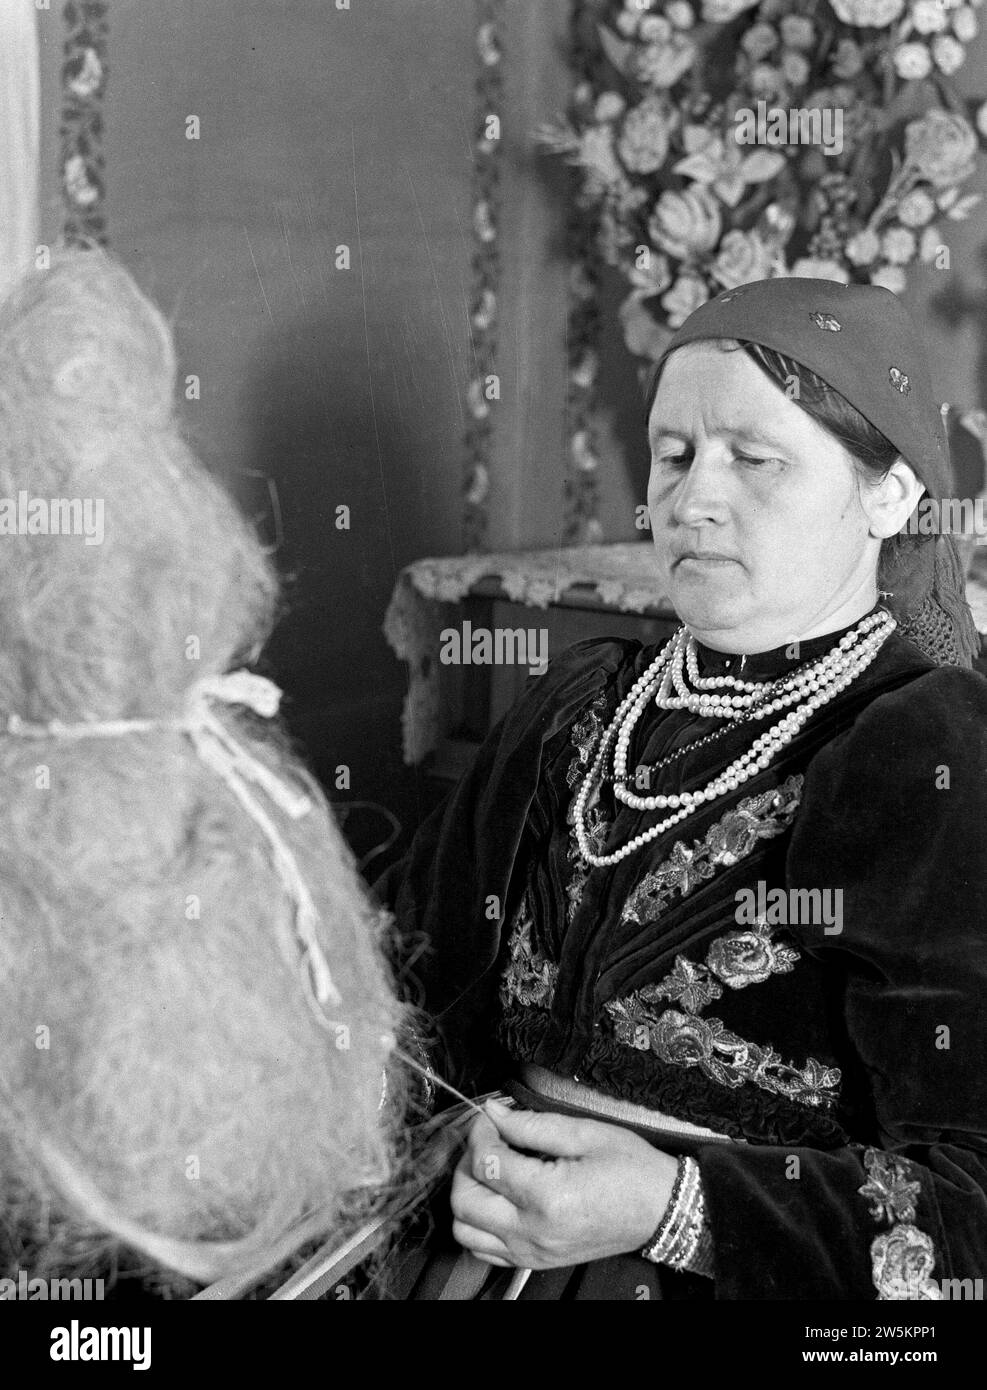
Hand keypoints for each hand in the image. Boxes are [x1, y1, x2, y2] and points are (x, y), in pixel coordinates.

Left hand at [450, 1100, 678, 1269]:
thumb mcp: (584, 1133)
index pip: (486, 1163)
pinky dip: (478, 1224)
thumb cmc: (630, 1169)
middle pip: (464, 1201)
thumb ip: (531, 1124)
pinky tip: (497, 1200)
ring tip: (492, 1172)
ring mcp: (532, 1252)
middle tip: (489, 1142)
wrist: (660, 1210)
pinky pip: (483, 1251)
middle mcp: (534, 1231)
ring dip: (468, 1195)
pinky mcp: (534, 1261)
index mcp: (547, 1197)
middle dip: (467, 1163)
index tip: (490, 1118)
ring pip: (465, 1230)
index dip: (480, 1132)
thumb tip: (494, 1113)